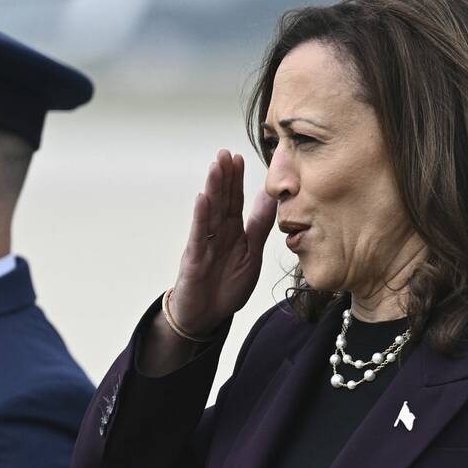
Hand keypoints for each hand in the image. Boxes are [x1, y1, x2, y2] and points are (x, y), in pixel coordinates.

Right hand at [166, 149, 276, 336]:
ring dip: (213, 189)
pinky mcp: (195, 258)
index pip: (236, 201)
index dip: (238, 180)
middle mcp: (218, 233)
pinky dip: (201, 217)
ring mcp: (205, 243)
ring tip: (216, 166)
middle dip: (224, 176)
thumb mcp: (251, 254)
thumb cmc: (227, 286)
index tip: (240, 157)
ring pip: (210, 212)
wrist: (206, 315)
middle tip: (226, 152)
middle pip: (222, 200)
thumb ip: (259, 227)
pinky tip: (202, 199)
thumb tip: (272, 200)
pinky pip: (199, 235)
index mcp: (233, 232)